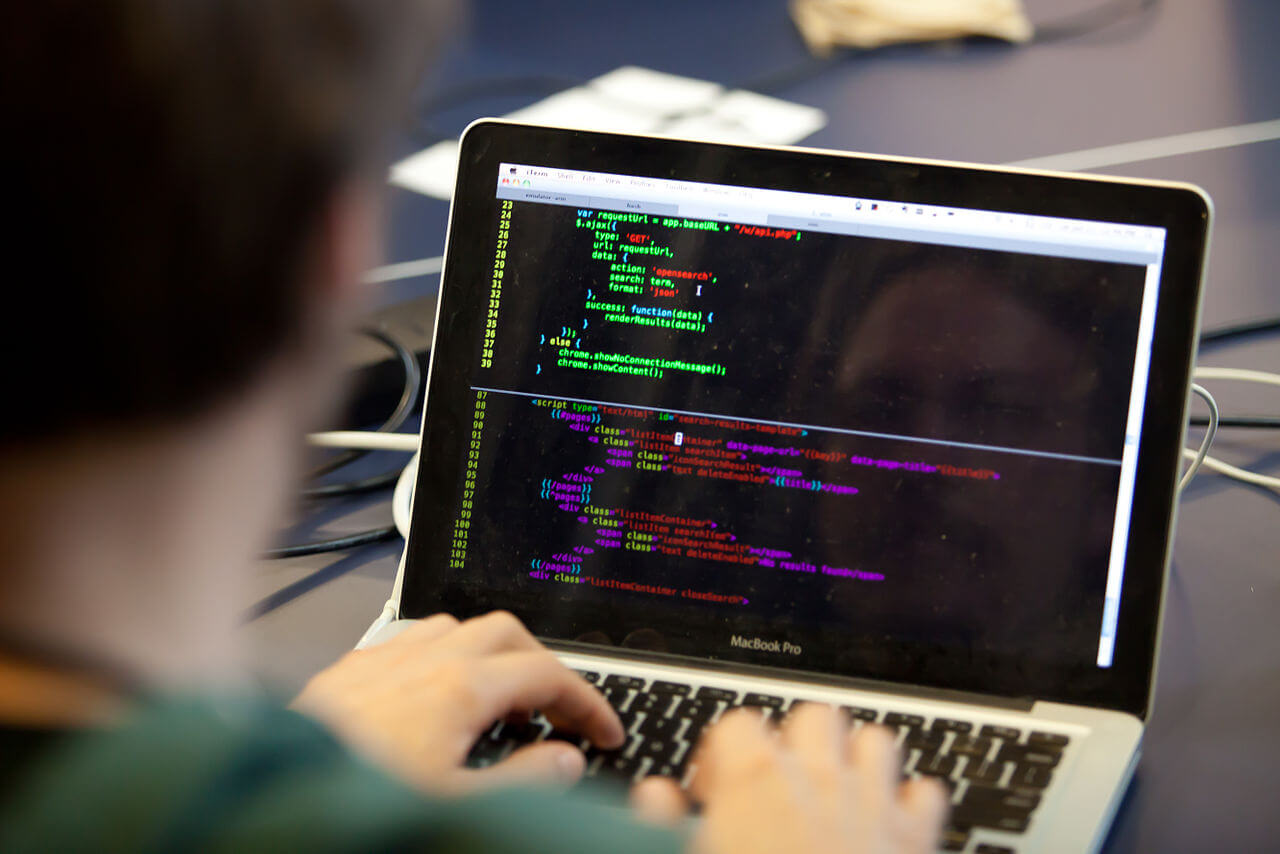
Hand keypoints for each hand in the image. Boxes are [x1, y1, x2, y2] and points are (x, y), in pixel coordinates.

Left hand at [292, 611, 623, 792]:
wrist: (274, 799)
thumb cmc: (357, 799)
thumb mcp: (457, 805)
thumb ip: (524, 781)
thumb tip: (567, 761)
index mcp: (459, 688)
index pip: (547, 675)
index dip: (587, 702)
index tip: (605, 731)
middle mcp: (423, 660)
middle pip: (507, 633)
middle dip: (543, 666)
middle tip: (558, 710)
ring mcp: (382, 660)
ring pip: (456, 626)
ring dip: (491, 653)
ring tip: (500, 696)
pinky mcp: (347, 671)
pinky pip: (408, 639)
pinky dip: (441, 655)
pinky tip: (433, 690)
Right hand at [632, 704, 948, 853]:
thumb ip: (660, 825)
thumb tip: (654, 796)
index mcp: (755, 783)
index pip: (738, 724)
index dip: (722, 755)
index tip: (714, 791)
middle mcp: (818, 780)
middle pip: (813, 718)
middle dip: (796, 744)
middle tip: (776, 789)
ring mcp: (873, 806)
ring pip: (874, 741)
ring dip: (856, 762)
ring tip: (832, 799)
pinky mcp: (915, 839)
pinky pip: (924, 794)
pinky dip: (908, 803)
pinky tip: (886, 829)